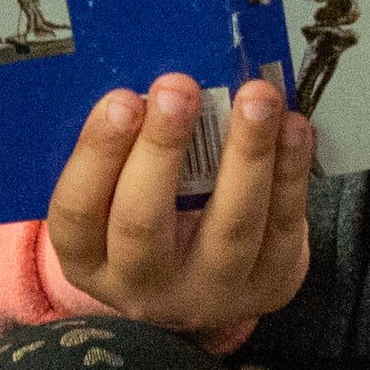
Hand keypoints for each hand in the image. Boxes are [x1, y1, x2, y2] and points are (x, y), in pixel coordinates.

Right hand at [44, 75, 311, 332]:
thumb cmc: (151, 213)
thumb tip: (154, 77)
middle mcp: (141, 286)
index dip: (97, 154)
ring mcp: (209, 292)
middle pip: (143, 224)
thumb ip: (124, 145)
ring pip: (230, 228)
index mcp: (85, 259)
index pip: (77, 210)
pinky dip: (291, 171)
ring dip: (246, 153)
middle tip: (178, 87)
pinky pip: (283, 226)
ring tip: (255, 97)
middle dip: (162, 148)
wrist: (206, 282)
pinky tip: (292, 127)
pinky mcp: (268, 285)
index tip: (120, 99)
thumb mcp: (116, 192)